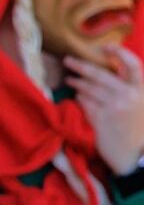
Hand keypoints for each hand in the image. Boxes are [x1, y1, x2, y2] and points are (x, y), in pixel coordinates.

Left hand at [66, 46, 143, 174]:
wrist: (137, 157)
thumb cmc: (138, 130)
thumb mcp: (140, 106)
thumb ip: (129, 89)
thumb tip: (112, 71)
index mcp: (141, 90)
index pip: (133, 65)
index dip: (119, 53)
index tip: (106, 46)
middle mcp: (129, 95)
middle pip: (100, 74)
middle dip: (81, 65)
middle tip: (68, 60)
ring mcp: (114, 107)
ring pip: (88, 88)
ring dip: (76, 82)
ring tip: (69, 80)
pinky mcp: (100, 118)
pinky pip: (84, 102)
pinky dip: (79, 98)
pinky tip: (78, 97)